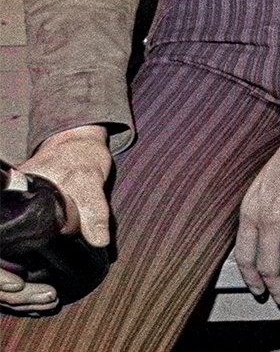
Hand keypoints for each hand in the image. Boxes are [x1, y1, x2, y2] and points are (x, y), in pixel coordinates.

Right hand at [1, 125, 111, 312]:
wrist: (77, 149)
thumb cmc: (78, 161)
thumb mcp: (88, 180)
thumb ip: (94, 210)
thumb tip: (100, 242)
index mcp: (5, 209)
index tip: (18, 286)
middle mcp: (1, 223)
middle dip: (13, 293)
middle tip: (48, 298)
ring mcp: (7, 232)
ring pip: (1, 273)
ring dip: (19, 296)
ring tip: (49, 300)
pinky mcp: (19, 239)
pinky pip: (11, 269)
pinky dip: (23, 289)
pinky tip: (41, 299)